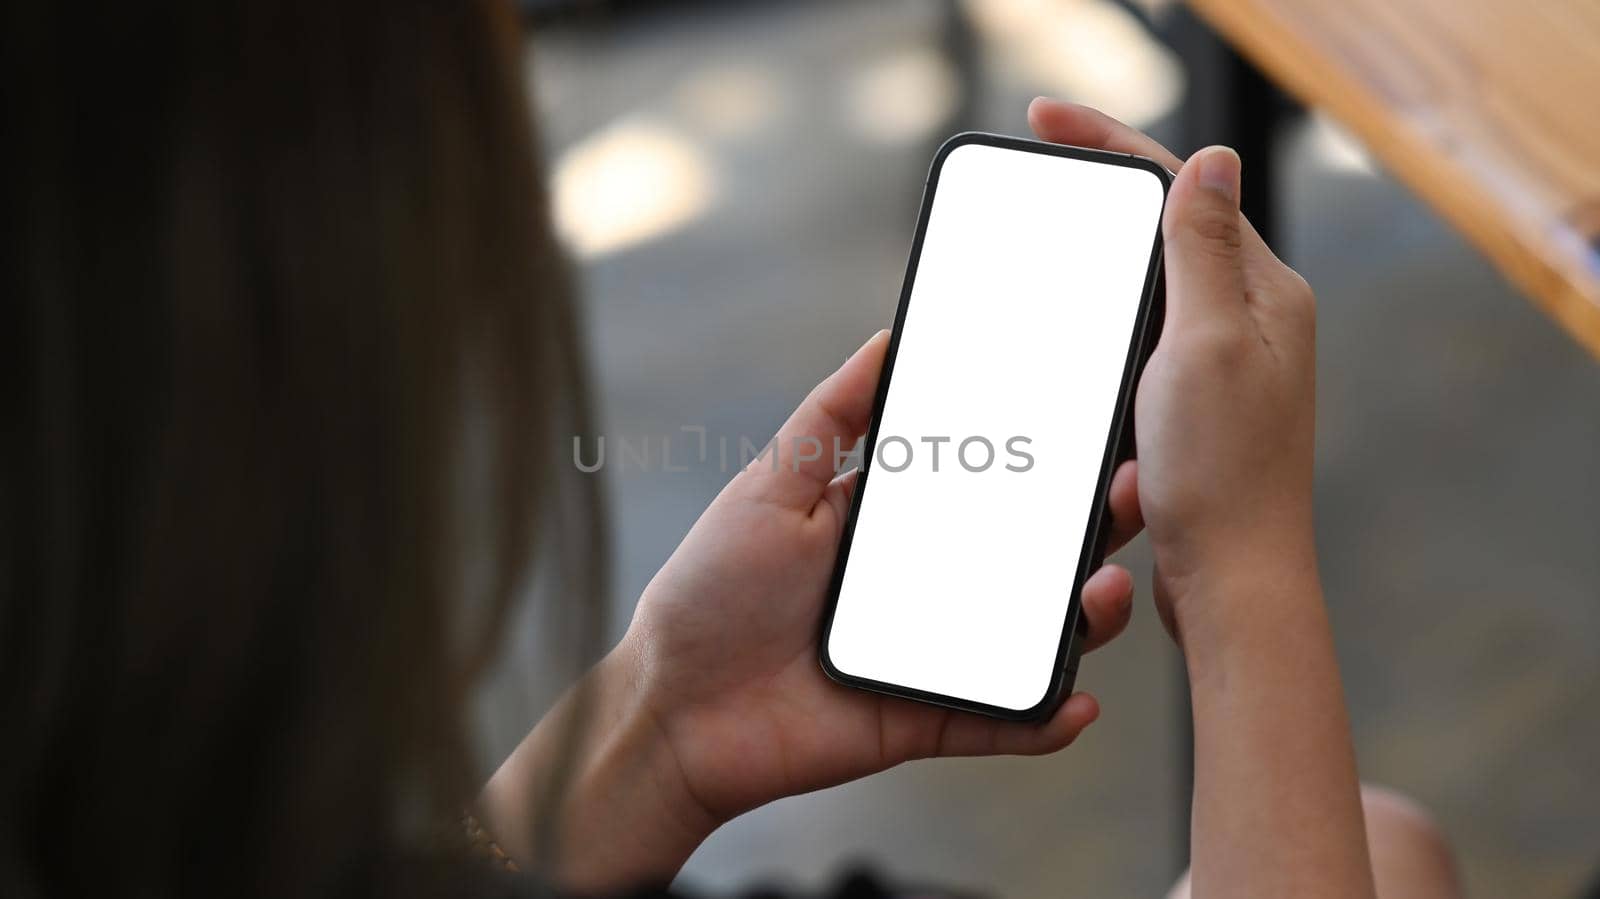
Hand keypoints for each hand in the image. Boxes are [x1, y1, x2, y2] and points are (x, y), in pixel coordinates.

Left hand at [485, 331, 1145, 891]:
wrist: (670, 709)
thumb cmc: (709, 592)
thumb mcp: (771, 487)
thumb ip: (831, 419)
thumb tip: (889, 339)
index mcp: (896, 527)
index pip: (988, 488)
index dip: (1044, 463)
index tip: (1096, 427)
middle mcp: (927, 587)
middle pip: (1029, 557)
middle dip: (1090, 526)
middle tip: (1129, 492)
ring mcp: (935, 656)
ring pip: (1032, 636)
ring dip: (1086, 616)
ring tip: (1107, 589)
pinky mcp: (927, 721)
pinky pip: (1000, 724)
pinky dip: (1044, 720)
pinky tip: (1078, 703)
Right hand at [1027, 102, 1376, 898]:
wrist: (1232, 583)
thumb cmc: (1222, 474)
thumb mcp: (1207, 343)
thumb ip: (1205, 249)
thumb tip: (1211, 159)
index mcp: (1265, 293)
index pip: (1185, 188)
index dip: (1112, 145)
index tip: (1046, 122)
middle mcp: (1255, 322)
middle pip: (1173, 227)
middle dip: (1107, 189)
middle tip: (1042, 163)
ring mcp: (1228, 367)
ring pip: (1157, 285)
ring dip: (1105, 255)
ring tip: (1046, 235)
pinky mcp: (1198, 410)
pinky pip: (1148, 341)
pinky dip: (1106, 322)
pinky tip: (1069, 331)